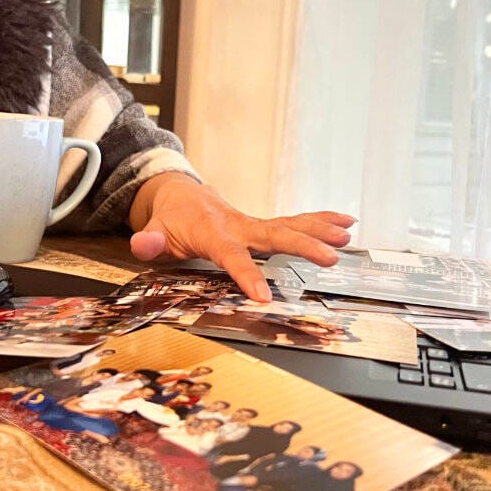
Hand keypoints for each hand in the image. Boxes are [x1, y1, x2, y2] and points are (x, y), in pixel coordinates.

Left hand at [128, 173, 353, 300]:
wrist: (180, 193)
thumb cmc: (170, 219)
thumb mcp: (155, 230)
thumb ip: (150, 241)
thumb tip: (143, 245)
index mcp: (213, 232)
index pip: (232, 255)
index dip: (247, 275)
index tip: (264, 297)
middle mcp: (238, 225)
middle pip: (274, 235)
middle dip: (302, 246)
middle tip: (329, 257)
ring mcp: (253, 224)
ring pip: (289, 225)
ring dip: (319, 230)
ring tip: (347, 235)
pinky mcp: (263, 226)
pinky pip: (293, 223)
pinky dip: (320, 221)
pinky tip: (345, 223)